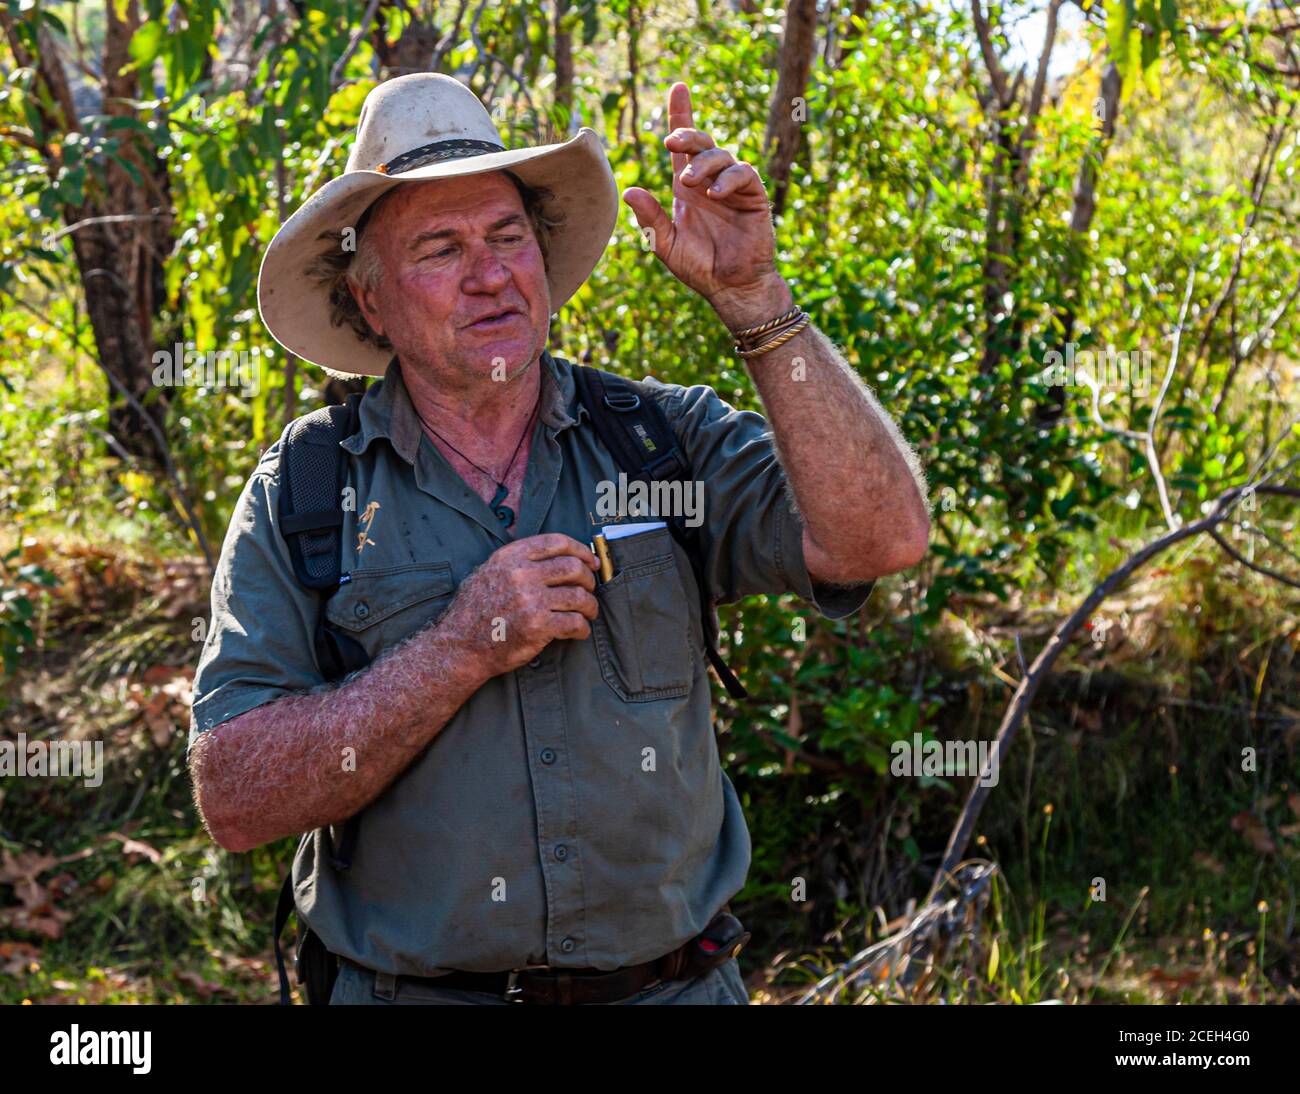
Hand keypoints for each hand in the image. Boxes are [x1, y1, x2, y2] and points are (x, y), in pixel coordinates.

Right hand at [438, 533, 599, 679]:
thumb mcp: (489, 571)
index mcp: (511, 557)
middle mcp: (521, 575)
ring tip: (588, 613)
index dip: (581, 551)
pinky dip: (583, 628)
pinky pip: (575, 623)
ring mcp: (530, 601)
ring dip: (590, 606)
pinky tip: (579, 631)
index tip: (590, 561)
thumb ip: (518, 560)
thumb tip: (558, 556)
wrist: (460, 645)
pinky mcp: (538, 627)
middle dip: (589, 579)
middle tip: (589, 590)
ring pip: (579, 596)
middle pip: (573, 568)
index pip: (557, 542)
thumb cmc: (475, 610)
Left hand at [622, 82, 792, 331]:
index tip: (677, 88)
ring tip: (691, 184)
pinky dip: (728, 178)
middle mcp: (710, 181)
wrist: (731, 287)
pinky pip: (744, 174)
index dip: (681, 115)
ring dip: (704, 164)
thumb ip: (650, 218)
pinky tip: (714, 194)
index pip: (683, 145)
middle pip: (701, 142)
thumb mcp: (665, 243)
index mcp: (688, 188)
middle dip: (686, 134)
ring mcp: (733, 187)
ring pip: (721, 155)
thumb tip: (630, 190)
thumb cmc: (699, 267)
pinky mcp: (753, 197)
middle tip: (671, 143)